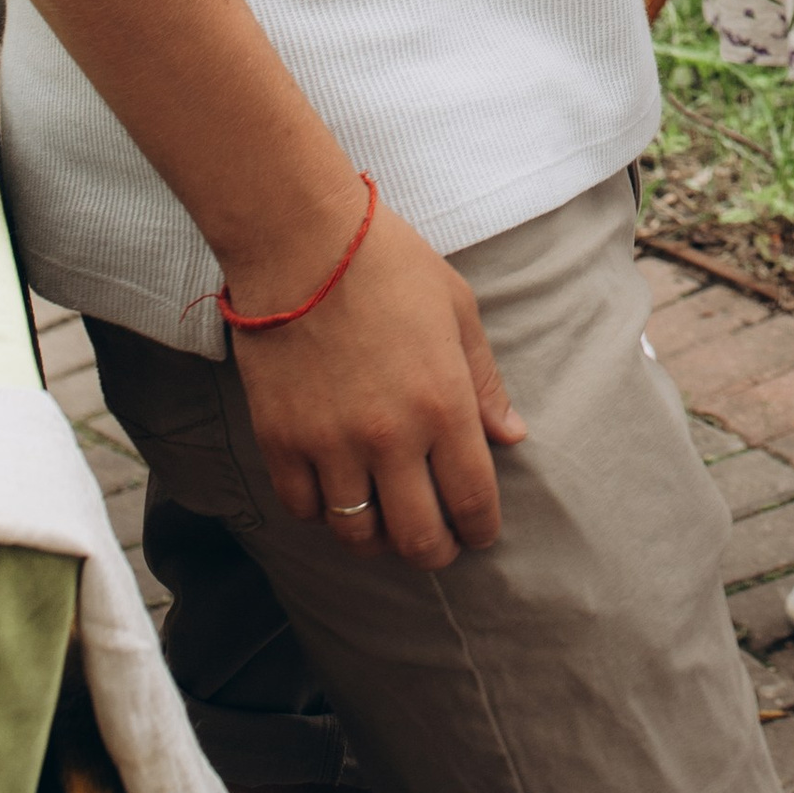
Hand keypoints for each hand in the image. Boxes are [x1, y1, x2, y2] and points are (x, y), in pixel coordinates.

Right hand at [228, 195, 524, 571]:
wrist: (302, 241)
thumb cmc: (389, 264)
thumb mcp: (457, 309)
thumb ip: (485, 381)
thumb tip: (512, 437)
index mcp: (444, 403)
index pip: (472, 498)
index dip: (481, 528)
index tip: (480, 534)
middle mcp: (390, 436)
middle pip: (417, 536)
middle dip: (435, 552)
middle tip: (438, 546)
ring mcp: (331, 443)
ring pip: (357, 534)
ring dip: (378, 541)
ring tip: (387, 527)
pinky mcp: (281, 441)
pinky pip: (305, 509)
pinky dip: (324, 514)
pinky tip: (337, 496)